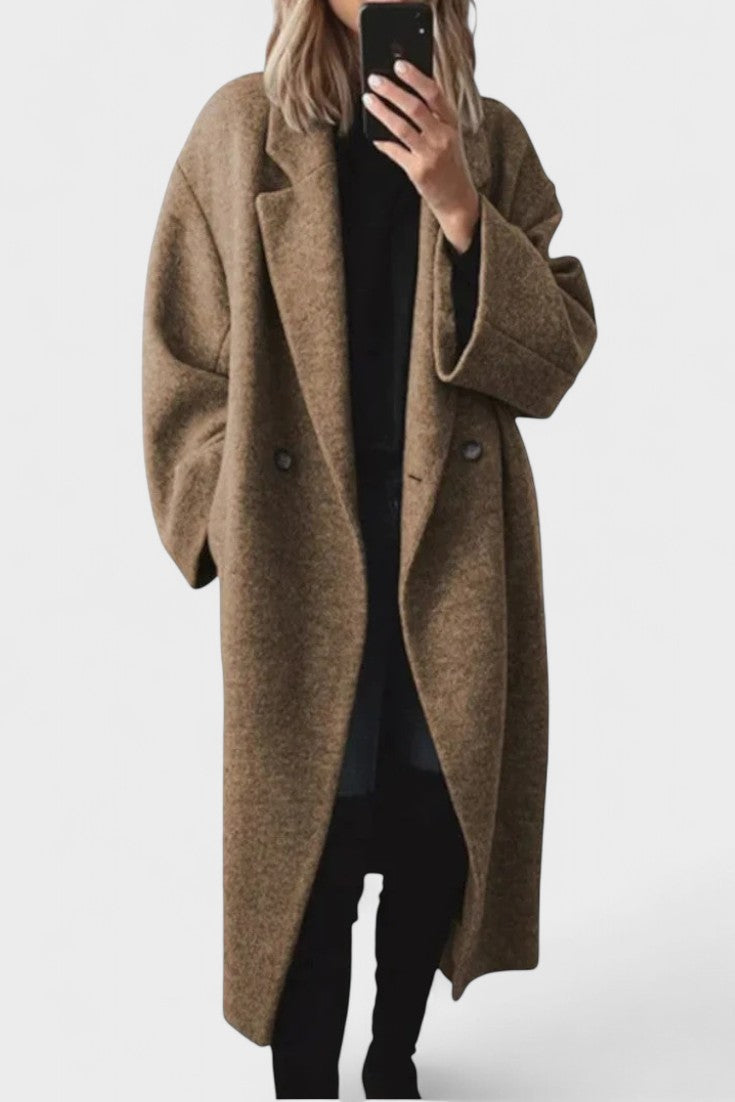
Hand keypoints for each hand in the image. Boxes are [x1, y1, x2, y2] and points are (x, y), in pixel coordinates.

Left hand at [362, 60, 479, 253]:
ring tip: (368, 99)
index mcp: (452, 123)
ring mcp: (431, 155)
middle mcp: (443, 137)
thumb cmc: (449, 163)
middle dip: (392, 90)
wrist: (458, 199)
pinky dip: (382, 141)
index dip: (416, 77)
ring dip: (382, 111)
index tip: (399, 64)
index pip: (434, 93)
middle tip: (374, 79)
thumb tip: (402, 94)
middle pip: (415, 107)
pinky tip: (372, 133)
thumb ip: (432, 116)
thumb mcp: (448, 136)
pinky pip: (395, 151)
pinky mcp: (419, 171)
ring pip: (402, 127)